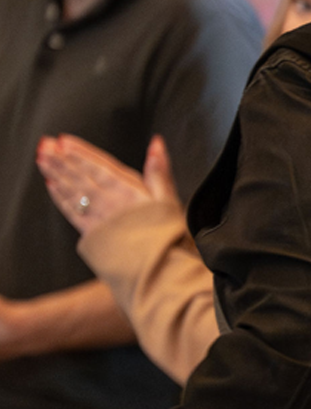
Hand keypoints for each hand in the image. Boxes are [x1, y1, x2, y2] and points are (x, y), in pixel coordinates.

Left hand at [37, 134, 179, 234]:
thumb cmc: (164, 233)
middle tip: (45, 145)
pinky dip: (60, 197)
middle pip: (81, 176)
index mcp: (129, 191)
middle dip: (62, 160)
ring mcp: (98, 217)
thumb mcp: (169, 197)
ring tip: (42, 160)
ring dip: (56, 174)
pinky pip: (71, 211)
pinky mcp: (91, 232)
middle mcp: (109, 202)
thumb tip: (156, 144)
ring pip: (72, 191)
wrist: (156, 267)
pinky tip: (52, 186)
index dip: (81, 153)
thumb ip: (159, 169)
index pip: (100, 166)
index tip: (64, 141)